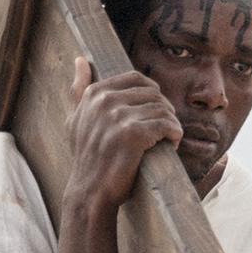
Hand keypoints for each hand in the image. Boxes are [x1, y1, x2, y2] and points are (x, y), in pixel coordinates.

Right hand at [59, 57, 180, 227]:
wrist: (90, 192)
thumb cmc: (88, 158)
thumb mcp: (76, 120)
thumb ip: (79, 90)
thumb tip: (80, 60)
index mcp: (94, 94)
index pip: (136, 78)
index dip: (151, 94)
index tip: (153, 112)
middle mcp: (104, 101)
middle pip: (153, 93)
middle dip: (163, 109)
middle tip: (164, 128)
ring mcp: (118, 116)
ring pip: (162, 109)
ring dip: (171, 123)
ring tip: (169, 137)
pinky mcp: (134, 134)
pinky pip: (166, 125)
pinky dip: (174, 134)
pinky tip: (172, 144)